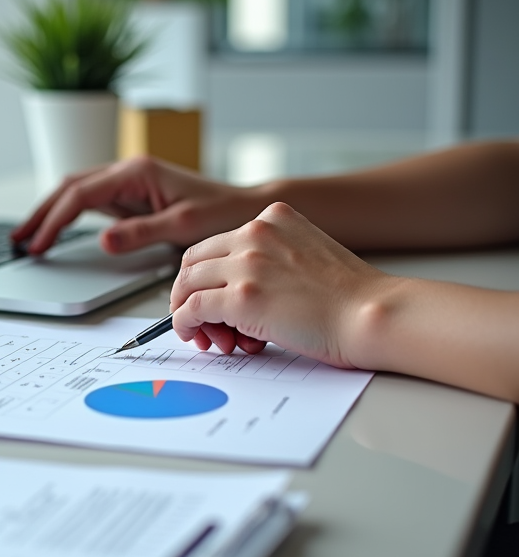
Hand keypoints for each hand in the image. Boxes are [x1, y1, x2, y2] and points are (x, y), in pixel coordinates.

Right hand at [11, 156, 265, 254]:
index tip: (38, 246)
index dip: (54, 221)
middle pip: (69, 187)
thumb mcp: (182, 226)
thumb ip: (140, 232)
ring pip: (77, 192)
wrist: (247, 209)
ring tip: (28, 236)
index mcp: (136, 173)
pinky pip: (92, 203)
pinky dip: (70, 216)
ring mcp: (130, 184)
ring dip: (51, 213)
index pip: (79, 195)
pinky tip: (58, 231)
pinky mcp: (134, 197)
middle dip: (41, 212)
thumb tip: (101, 240)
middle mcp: (129, 172)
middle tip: (18, 240)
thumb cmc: (223, 214)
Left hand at [169, 202, 391, 367]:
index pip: (216, 244)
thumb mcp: (306, 255)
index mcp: (273, 219)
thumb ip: (272, 259)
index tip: (206, 296)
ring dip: (188, 313)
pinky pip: (192, 309)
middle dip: (190, 293)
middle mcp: (255, 234)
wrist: (371, 314)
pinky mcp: (240, 297)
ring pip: (188, 285)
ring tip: (208, 336)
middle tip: (198, 320)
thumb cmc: (349, 298)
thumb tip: (236, 289)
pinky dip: (185, 325)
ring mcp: (246, 264)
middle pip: (193, 261)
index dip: (205, 275)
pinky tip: (197, 338)